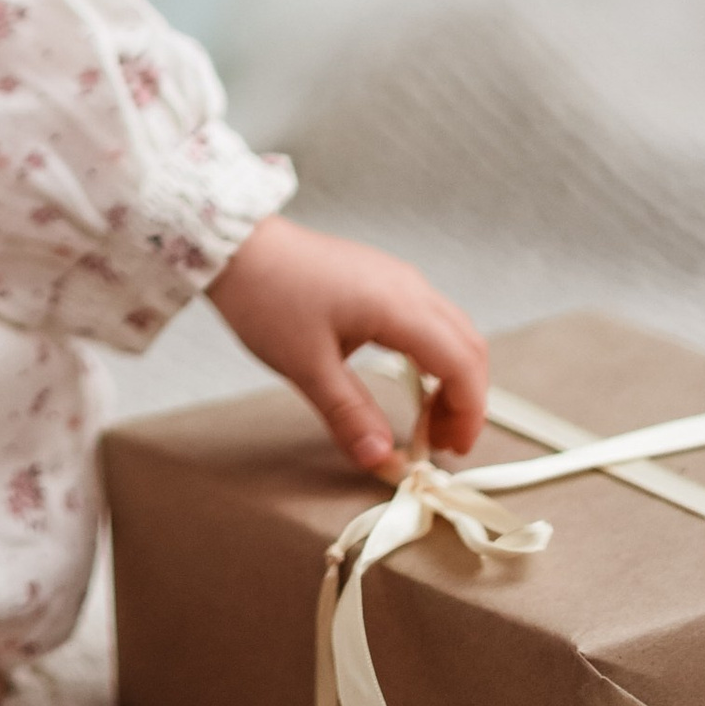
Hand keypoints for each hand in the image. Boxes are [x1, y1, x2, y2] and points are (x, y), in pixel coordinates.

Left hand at [207, 216, 486, 475]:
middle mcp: (408, 286)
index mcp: (398, 305)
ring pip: (451, 331)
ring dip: (451, 377)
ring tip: (427, 420)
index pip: (461, 363)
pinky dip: (433, 356)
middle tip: (441, 443)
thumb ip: (349, 414)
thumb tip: (381, 459)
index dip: (468, 412)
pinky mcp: (381, 278)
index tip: (452, 451)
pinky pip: (429, 319)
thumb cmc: (266, 296)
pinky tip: (411, 381)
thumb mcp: (306, 366)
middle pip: (467, 346)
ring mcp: (396, 278)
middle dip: (465, 399)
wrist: (235, 246)